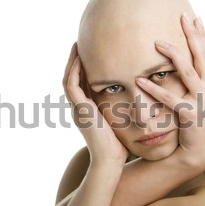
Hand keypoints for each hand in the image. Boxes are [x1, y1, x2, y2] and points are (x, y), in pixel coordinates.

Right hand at [63, 44, 128, 166]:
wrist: (110, 161)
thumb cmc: (118, 146)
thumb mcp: (120, 123)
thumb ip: (121, 110)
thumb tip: (137, 101)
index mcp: (86, 110)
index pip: (81, 84)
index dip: (83, 68)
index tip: (89, 54)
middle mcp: (78, 108)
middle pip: (72, 79)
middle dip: (74, 61)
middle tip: (79, 44)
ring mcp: (77, 109)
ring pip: (68, 80)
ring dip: (71, 62)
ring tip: (77, 46)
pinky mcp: (79, 110)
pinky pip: (72, 87)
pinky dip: (74, 72)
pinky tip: (79, 59)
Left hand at [136, 14, 204, 168]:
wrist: (202, 153)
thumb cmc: (201, 124)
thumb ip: (204, 79)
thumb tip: (200, 60)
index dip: (201, 36)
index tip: (194, 17)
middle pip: (202, 56)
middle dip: (192, 35)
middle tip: (182, 17)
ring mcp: (203, 102)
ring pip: (188, 72)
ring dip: (173, 55)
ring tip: (157, 42)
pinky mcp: (191, 115)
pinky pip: (171, 99)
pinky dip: (155, 90)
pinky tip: (140, 80)